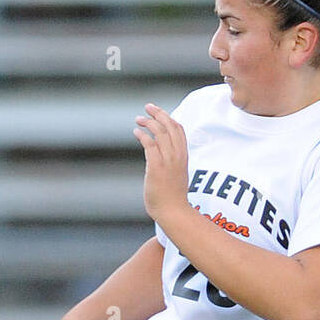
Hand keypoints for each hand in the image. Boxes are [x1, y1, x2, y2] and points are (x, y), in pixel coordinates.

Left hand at [133, 103, 188, 221]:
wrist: (173, 211)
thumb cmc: (173, 198)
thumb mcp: (176, 176)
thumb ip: (172, 164)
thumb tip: (162, 160)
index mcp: (183, 156)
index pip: (179, 130)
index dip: (169, 118)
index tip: (159, 113)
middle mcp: (177, 155)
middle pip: (170, 126)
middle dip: (158, 114)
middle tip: (148, 107)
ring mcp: (168, 160)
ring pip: (160, 132)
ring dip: (148, 123)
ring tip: (139, 119)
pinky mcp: (156, 167)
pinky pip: (150, 144)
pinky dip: (143, 135)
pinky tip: (136, 132)